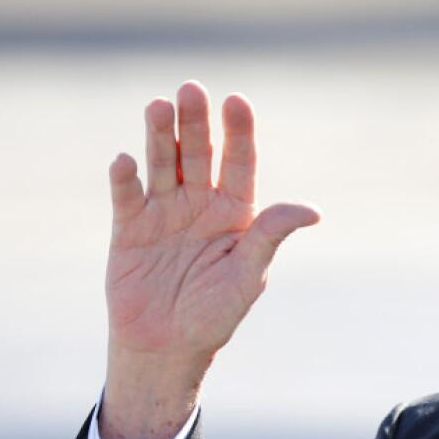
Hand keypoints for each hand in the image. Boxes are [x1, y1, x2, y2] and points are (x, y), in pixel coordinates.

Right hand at [100, 82, 319, 438]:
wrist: (168, 347)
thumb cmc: (216, 314)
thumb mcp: (248, 275)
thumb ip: (270, 236)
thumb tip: (312, 210)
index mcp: (236, 213)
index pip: (239, 163)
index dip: (239, 132)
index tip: (237, 102)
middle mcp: (201, 204)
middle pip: (199, 153)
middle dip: (196, 122)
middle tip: (191, 90)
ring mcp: (164, 212)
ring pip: (163, 164)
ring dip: (160, 136)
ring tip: (158, 106)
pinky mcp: (128, 227)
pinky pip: (127, 195)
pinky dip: (125, 178)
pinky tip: (126, 162)